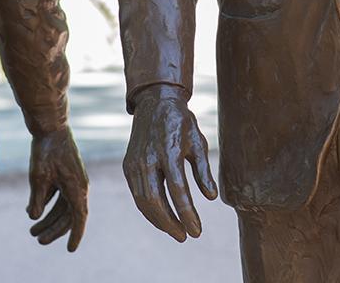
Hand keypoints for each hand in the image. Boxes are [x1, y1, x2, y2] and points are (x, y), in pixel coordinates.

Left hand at [26, 126, 88, 250]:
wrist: (50, 125)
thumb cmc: (46, 150)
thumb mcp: (38, 178)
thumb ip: (37, 200)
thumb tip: (34, 216)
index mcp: (77, 188)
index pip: (79, 218)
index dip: (75, 235)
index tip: (70, 250)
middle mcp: (79, 186)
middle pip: (68, 215)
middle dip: (53, 229)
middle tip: (37, 240)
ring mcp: (73, 179)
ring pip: (63, 206)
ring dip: (48, 218)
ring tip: (32, 229)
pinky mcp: (66, 173)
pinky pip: (59, 195)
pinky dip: (47, 204)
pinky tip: (31, 211)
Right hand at [123, 86, 216, 241]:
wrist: (154, 103)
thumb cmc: (181, 123)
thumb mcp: (198, 142)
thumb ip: (203, 170)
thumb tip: (210, 197)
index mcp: (169, 150)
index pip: (178, 190)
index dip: (187, 214)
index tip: (197, 231)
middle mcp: (148, 158)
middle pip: (155, 200)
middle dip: (171, 223)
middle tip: (186, 236)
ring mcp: (134, 163)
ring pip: (143, 201)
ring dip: (159, 221)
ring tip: (177, 232)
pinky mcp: (128, 166)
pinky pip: (137, 195)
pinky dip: (149, 211)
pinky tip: (163, 218)